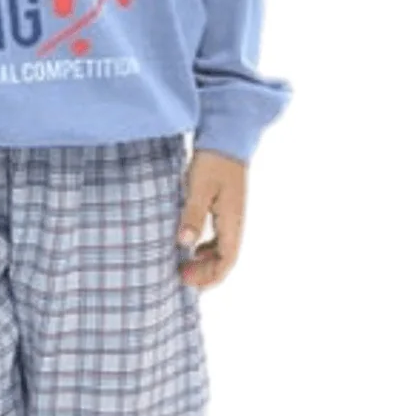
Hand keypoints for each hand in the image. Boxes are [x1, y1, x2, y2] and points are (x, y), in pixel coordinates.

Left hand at [177, 147, 246, 287]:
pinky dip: (205, 247)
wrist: (226, 136)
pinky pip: (218, 236)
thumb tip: (184, 243)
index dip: (209, 276)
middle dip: (205, 273)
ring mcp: (231, 215)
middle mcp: (235, 221)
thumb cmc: (213, 161)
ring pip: (222, 249)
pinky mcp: (225, 207)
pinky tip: (189, 245)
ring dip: (205, 262)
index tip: (185, 279)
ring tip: (183, 265)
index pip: (227, 260)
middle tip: (180, 276)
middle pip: (225, 259)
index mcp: (232, 220)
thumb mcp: (199, 187)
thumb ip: (192, 215)